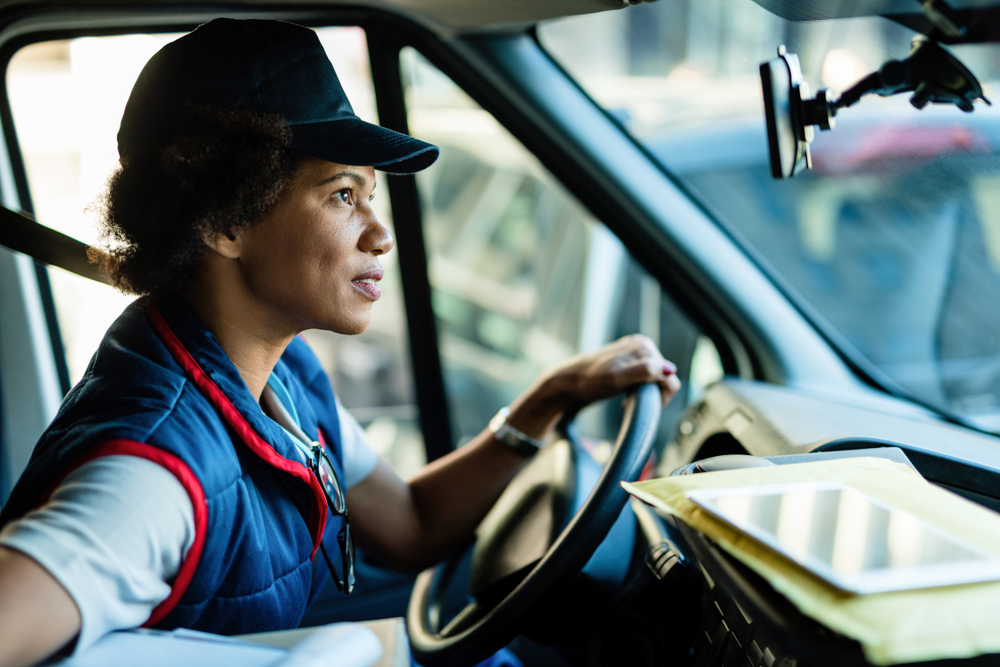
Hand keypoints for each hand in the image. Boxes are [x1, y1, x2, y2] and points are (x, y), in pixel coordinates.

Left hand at [506, 335, 680, 439]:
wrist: (567, 382)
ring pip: (655, 380)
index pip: (669, 377)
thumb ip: (644, 372)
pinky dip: (638, 390)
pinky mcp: (628, 361)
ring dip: (644, 393)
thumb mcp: (617, 378)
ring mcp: (635, 353)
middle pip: (664, 378)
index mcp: (644, 347)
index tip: (635, 402)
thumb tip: (669, 369)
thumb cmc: (589, 381)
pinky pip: (645, 378)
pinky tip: (624, 395)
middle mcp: (642, 346)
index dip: (657, 396)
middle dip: (650, 394)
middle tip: (627, 401)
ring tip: (624, 398)